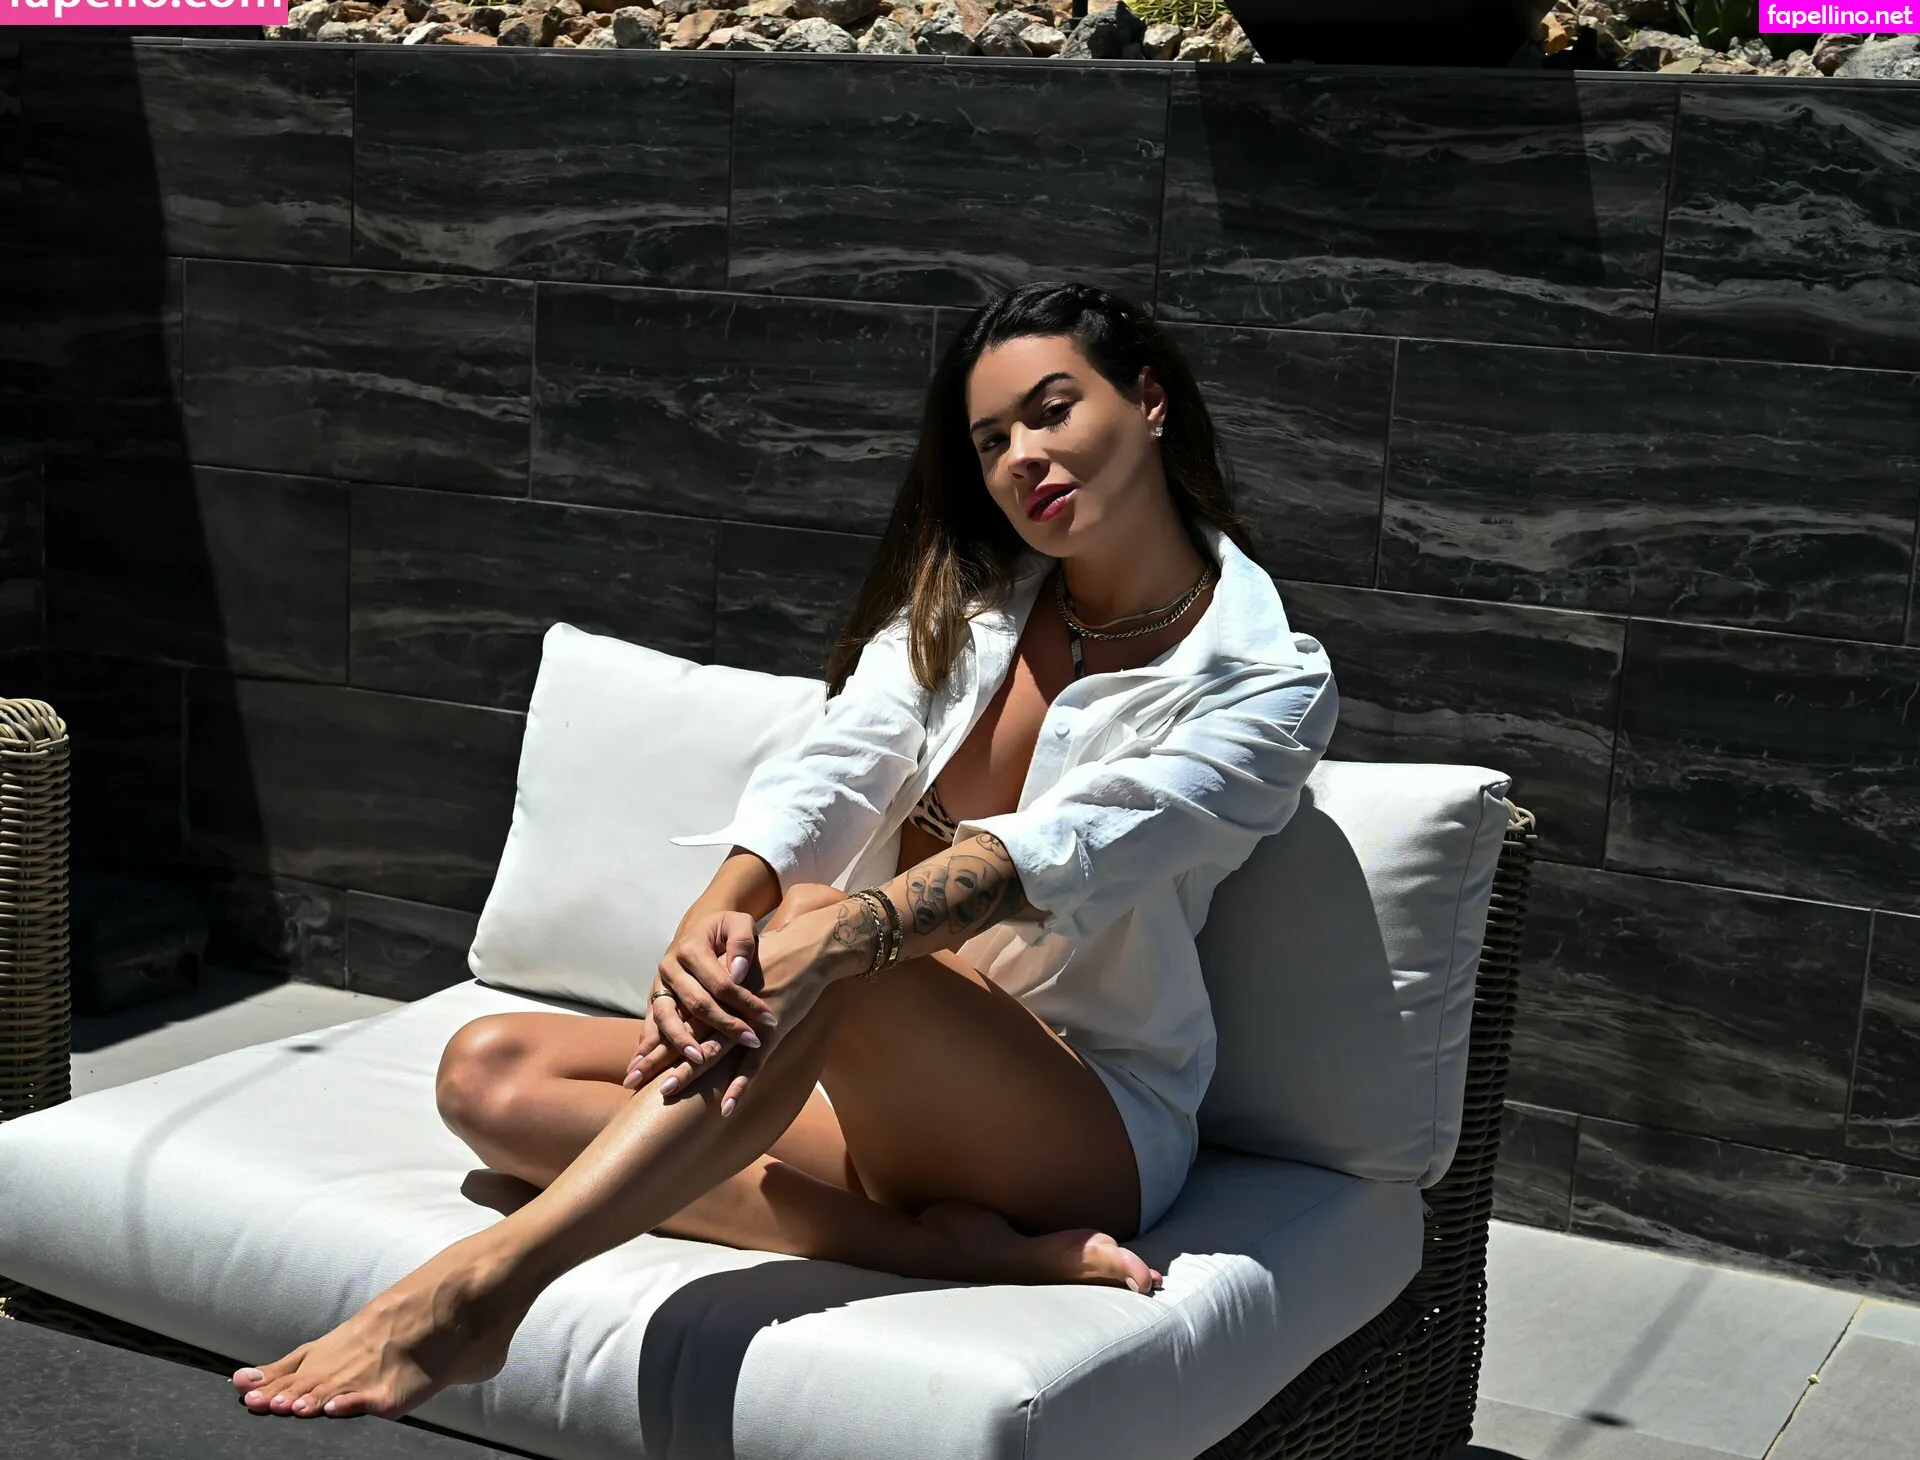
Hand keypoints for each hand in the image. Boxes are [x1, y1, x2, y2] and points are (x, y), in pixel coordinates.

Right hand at [625, 910, 775, 1093]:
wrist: (698, 929)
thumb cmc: (725, 929)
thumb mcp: (739, 923)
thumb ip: (742, 943)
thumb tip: (738, 973)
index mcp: (691, 948)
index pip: (721, 983)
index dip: (746, 1002)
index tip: (770, 1019)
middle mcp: (670, 967)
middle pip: (697, 1003)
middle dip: (725, 1025)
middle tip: (751, 1041)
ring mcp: (659, 984)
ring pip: (666, 1017)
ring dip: (681, 1041)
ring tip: (699, 1060)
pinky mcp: (655, 998)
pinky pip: (651, 1024)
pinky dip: (650, 1044)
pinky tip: (647, 1064)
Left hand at [634, 883, 847, 1112]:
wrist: (805, 949)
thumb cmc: (772, 961)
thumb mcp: (738, 971)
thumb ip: (717, 991)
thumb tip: (698, 1013)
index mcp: (711, 990)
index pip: (675, 1019)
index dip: (653, 1042)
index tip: (632, 1063)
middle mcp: (721, 1003)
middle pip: (684, 1034)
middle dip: (657, 1059)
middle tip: (631, 1082)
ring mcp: (744, 1018)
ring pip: (711, 1050)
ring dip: (688, 1073)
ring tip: (666, 1093)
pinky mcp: (768, 1030)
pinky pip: (752, 1064)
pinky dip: (738, 1087)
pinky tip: (725, 1109)